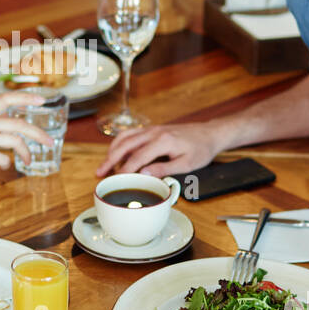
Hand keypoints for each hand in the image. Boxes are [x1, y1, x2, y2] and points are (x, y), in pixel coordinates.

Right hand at [0, 92, 54, 173]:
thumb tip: (20, 128)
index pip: (7, 98)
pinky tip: (3, 165)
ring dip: (26, 153)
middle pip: (18, 124)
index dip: (26, 97)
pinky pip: (2, 158)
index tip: (42, 101)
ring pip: (14, 141)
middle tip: (49, 142)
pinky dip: (7, 163)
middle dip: (38, 134)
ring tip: (28, 160)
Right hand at [95, 122, 222, 176]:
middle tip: (99, 173)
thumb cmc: (200, 150)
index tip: (116, 180)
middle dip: (110, 159)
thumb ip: (164, 169)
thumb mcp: (187, 164)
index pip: (138, 157)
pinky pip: (130, 134)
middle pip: (125, 145)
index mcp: (163, 141)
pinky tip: (115, 154)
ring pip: (124, 137)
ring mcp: (151, 129)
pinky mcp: (151, 130)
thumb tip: (144, 174)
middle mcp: (154, 132)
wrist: (209, 134)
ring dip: (112, 151)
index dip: (125, 170)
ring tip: (104, 165)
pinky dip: (119, 144)